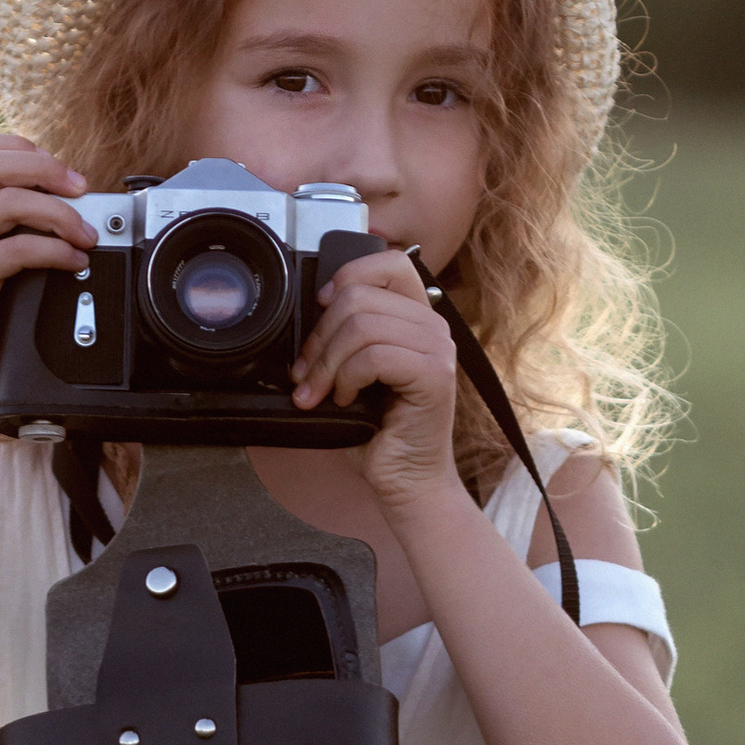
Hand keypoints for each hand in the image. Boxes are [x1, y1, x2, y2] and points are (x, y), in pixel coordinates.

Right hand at [0, 135, 92, 424]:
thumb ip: (11, 231)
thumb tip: (66, 204)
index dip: (19, 146)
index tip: (57, 170)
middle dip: (46, 168)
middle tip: (81, 188)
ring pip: (6, 201)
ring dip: (58, 211)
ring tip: (86, 234)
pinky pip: (15, 248)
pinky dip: (53, 249)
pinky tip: (73, 261)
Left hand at [289, 247, 459, 518]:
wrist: (405, 481)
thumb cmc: (379, 433)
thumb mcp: (354, 372)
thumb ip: (345, 335)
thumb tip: (306, 315)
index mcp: (417, 317)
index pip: (388, 262)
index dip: (347, 277)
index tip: (320, 311)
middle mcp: (433, 327)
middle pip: (361, 296)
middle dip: (320, 336)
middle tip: (307, 374)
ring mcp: (438, 350)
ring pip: (363, 325)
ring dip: (328, 363)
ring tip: (323, 393)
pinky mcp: (435, 376)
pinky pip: (374, 356)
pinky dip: (347, 379)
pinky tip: (346, 400)